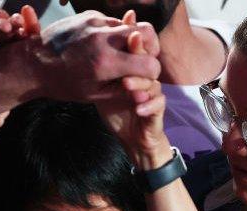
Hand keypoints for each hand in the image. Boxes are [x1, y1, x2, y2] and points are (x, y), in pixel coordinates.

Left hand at [35, 10, 160, 102]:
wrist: (32, 64)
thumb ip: (123, 89)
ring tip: (122, 54)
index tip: (146, 77)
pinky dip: (115, 34)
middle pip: (146, 32)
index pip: (148, 64)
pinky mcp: (88, 16)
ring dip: (132, 40)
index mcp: (107, 63)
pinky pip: (112, 21)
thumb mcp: (95, 95)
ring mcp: (96, 23)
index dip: (151, 73)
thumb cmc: (62, 85)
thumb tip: (144, 84)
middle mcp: (104, 38)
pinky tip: (104, 46)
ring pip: (130, 24)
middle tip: (143, 59)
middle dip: (150, 47)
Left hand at [94, 11, 170, 167]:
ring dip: (139, 82)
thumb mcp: (103, 92)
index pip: (135, 52)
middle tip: (131, 46)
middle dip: (139, 53)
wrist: (131, 139)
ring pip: (152, 82)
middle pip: (147, 61)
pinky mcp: (158, 111)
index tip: (125, 35)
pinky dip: (148, 106)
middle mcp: (145, 80)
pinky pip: (158, 104)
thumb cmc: (117, 113)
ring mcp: (153, 94)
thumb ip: (102, 75)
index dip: (133, 41)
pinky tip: (137, 108)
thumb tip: (88, 59)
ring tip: (127, 85)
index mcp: (133, 72)